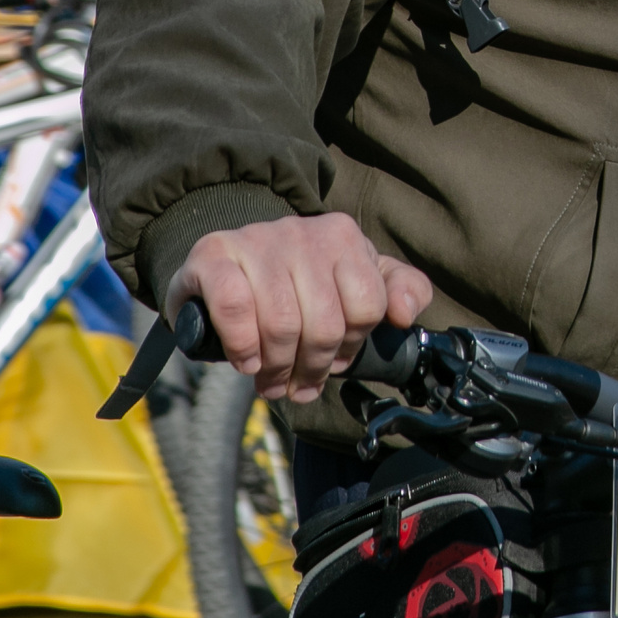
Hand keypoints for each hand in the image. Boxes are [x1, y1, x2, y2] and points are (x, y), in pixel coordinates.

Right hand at [166, 213, 433, 402]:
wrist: (227, 262)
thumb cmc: (297, 281)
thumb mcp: (355, 279)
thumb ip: (399, 290)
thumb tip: (404, 314)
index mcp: (343, 237)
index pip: (367, 307)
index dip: (350, 346)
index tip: (336, 360)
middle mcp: (302, 231)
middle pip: (325, 324)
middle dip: (312, 368)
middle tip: (298, 385)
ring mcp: (256, 240)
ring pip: (282, 323)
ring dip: (277, 368)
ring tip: (272, 380)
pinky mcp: (213, 254)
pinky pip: (235, 307)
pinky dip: (242, 345)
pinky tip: (246, 360)